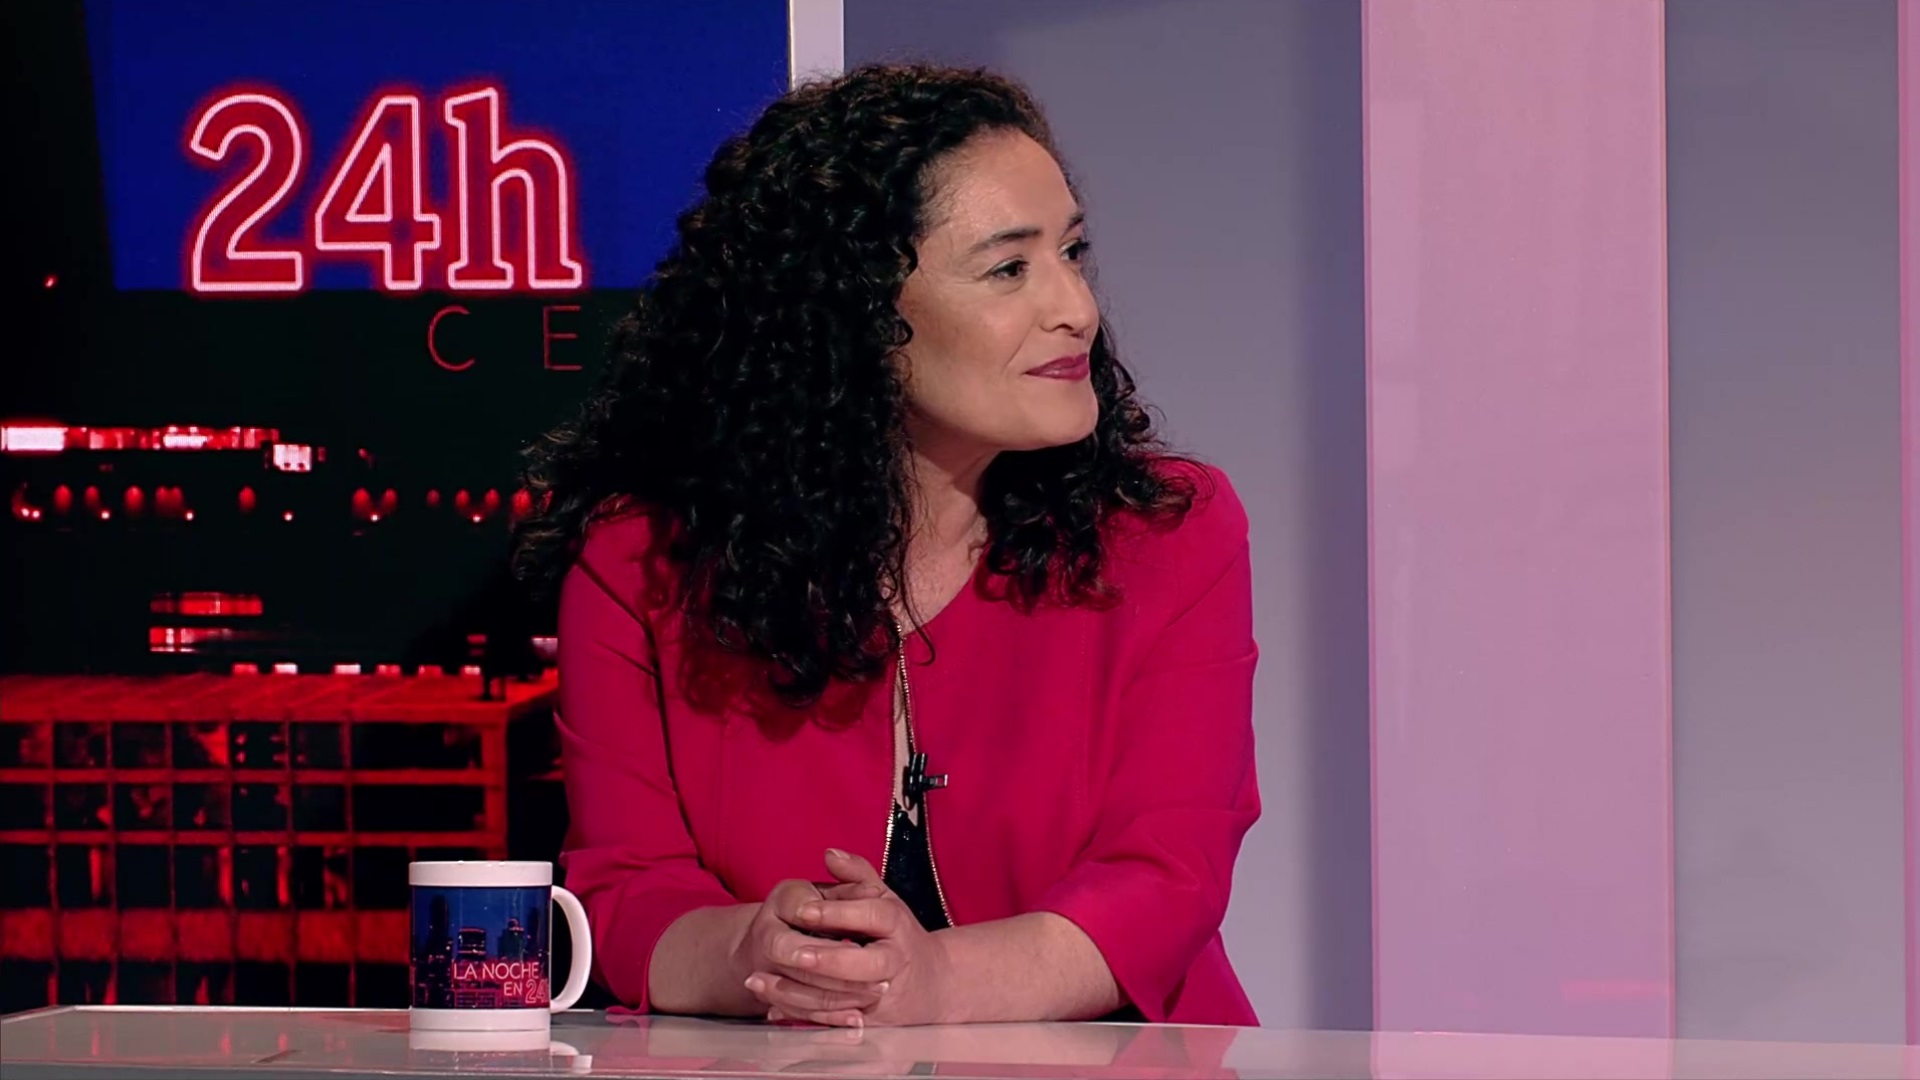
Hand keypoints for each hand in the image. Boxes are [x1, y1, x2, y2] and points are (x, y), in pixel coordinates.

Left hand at [749, 849, 954, 1027]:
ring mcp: (885, 995)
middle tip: (791, 954)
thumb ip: (856, 874)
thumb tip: (829, 853)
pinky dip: (801, 1016)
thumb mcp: (884, 899)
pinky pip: (834, 1022)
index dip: (839, 912)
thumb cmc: (898, 935)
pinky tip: (771, 1008)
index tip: (804, 910)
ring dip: (799, 994)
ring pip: (845, 1000)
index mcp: (898, 925)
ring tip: (759, 982)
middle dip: (826, 960)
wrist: (930, 983)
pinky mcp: (872, 1022)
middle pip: (866, 964)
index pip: (873, 915)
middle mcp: (895, 961)